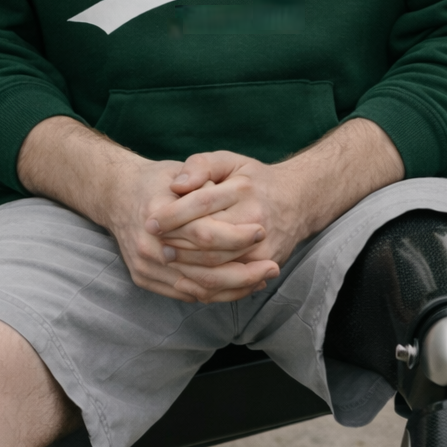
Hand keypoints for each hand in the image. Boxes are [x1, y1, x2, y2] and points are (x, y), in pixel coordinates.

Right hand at [15, 118, 276, 304]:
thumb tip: (220, 188)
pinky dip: (215, 294)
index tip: (262, 234)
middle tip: (273, 267)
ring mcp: (144, 265)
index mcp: (157, 214)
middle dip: (242, 270)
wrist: (117, 196)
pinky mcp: (144, 279)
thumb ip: (201, 174)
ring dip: (234, 288)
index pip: (204, 233)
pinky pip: (185, 294)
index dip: (236, 237)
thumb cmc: (157, 182)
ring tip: (262, 280)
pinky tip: (239, 289)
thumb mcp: (179, 168)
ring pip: (197, 287)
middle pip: (203, 267)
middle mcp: (148, 244)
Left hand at [145, 151, 303, 279]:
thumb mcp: (229, 161)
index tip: (150, 222)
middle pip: (207, 240)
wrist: (296, 201)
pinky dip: (206, 286)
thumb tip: (177, 185)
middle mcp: (254, 219)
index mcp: (242, 190)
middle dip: (176, 244)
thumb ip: (201, 165)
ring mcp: (262, 246)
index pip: (200, 205)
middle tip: (155, 244)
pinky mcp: (265, 265)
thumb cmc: (253, 180)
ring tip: (166, 259)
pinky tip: (186, 278)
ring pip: (217, 267)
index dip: (171, 216)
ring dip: (186, 267)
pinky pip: (231, 284)